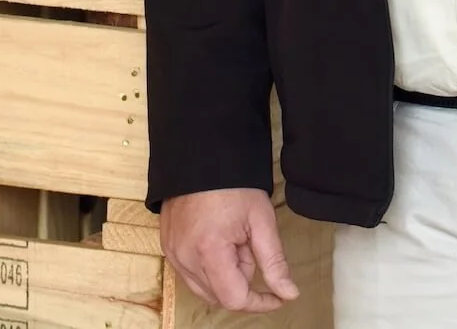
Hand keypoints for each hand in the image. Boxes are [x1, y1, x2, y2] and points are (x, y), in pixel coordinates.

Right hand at [160, 187, 298, 313]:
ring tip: (232, 238)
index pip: (235, 298)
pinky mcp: (167, 248)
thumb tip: (289, 294)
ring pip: (205, 288)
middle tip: (248, 242)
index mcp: (209, 251)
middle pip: (220, 295)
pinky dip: (208, 267)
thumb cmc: (234, 184)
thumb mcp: (261, 220)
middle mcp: (184, 258)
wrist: (202, 156)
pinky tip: (217, 239)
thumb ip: (275, 261)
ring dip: (224, 274)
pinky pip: (191, 274)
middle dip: (241, 278)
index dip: (260, 301)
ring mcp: (172, 254)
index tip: (277, 295)